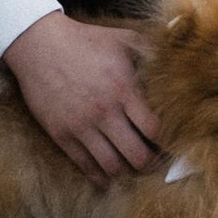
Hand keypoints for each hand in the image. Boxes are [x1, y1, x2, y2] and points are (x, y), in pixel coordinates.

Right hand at [2, 13, 161, 183]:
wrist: (41, 46)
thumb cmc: (86, 40)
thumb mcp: (123, 38)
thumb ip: (151, 50)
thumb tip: (176, 57)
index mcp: (124, 89)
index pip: (154, 130)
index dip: (167, 143)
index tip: (173, 146)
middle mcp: (105, 112)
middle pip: (137, 156)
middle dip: (151, 164)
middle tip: (157, 165)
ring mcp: (82, 126)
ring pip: (112, 166)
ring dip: (127, 174)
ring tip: (135, 172)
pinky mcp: (62, 135)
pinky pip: (85, 166)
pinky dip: (100, 178)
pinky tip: (109, 179)